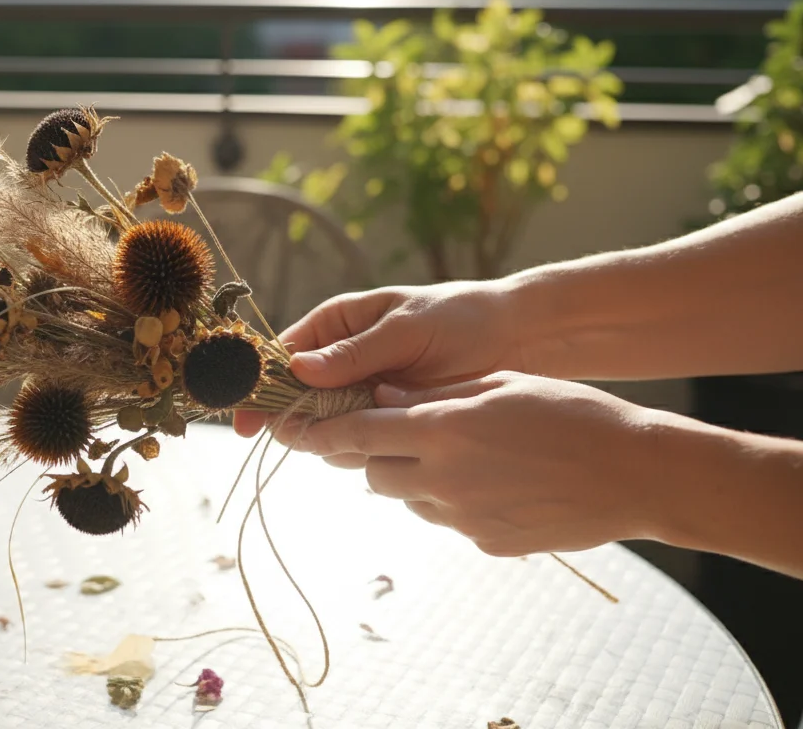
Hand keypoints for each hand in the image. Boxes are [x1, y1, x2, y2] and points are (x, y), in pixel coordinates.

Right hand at [234, 280, 523, 440]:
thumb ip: (355, 352)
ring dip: (331, 438)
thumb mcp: (406, 328)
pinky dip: (361, 449)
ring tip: (364, 432)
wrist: (516, 340)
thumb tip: (299, 370)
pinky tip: (385, 441)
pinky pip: (356, 443)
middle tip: (308, 435)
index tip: (248, 416)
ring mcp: (360, 395)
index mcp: (334, 326)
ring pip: (322, 428)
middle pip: (294, 400)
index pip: (282, 357)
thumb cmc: (459, 318)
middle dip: (295, 420)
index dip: (260, 386)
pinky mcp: (385, 421)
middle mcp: (339, 363)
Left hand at [277, 371, 663, 555]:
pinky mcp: (485, 542)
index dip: (316, 434)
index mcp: (442, 428)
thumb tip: (382, 392)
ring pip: (409, 498)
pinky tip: (497, 482)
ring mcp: (463, 516)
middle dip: (376, 454)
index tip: (288, 431)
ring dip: (416, 477)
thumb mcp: (497, 383)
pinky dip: (454, 500)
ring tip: (468, 455)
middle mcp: (442, 476)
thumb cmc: (571, 412)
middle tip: (400, 434)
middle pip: (374, 472)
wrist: (636, 473)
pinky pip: (448, 519)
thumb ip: (431, 392)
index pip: (355, 434)